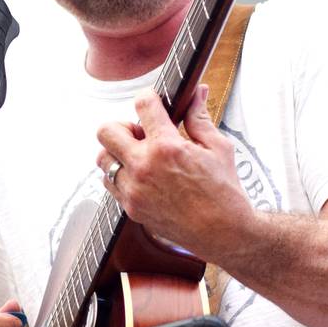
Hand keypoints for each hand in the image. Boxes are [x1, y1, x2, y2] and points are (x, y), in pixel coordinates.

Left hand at [96, 84, 252, 258]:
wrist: (223, 232)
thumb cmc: (225, 191)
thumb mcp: (218, 148)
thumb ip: (199, 118)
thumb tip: (197, 93)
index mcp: (167, 147)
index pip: (142, 104)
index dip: (149, 99)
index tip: (154, 104)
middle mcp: (144, 167)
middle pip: (107, 131)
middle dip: (122, 127)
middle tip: (140, 134)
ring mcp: (134, 190)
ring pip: (102, 159)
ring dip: (117, 153)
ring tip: (139, 158)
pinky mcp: (132, 208)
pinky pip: (110, 185)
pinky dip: (120, 176)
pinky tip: (141, 177)